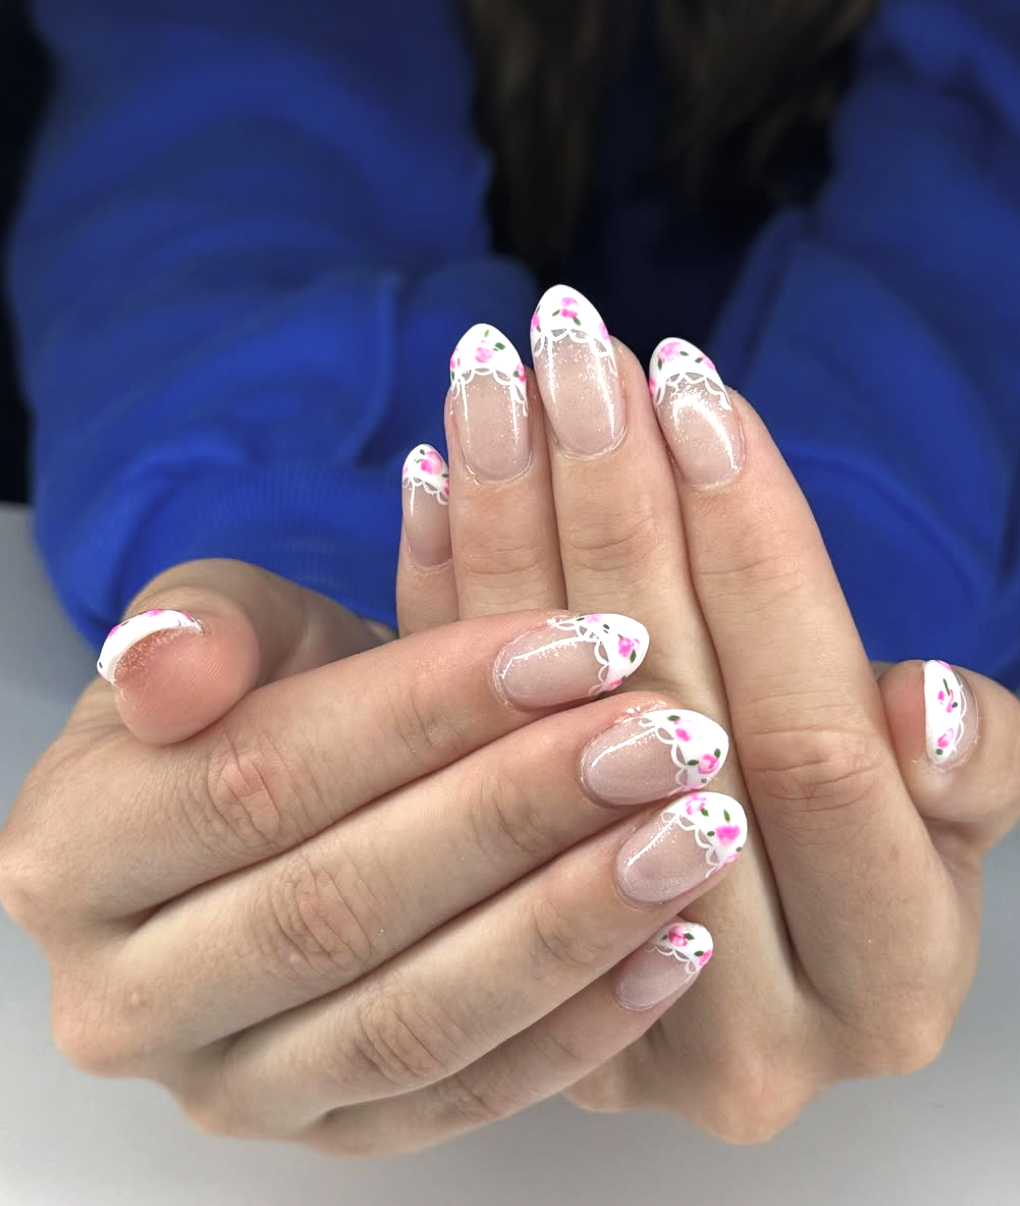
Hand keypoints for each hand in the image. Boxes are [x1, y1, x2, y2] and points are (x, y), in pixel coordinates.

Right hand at [0, 558, 746, 1153]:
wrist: (275, 806)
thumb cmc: (263, 697)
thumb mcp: (223, 627)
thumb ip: (196, 628)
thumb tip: (166, 666)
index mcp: (75, 851)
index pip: (263, 775)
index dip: (432, 709)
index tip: (586, 646)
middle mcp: (129, 997)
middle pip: (341, 905)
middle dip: (520, 815)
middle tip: (667, 740)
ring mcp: (232, 1088)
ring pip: (410, 1021)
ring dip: (570, 925)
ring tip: (695, 830)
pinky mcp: (332, 1134)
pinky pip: (462, 1098)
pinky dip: (580, 1029)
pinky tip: (676, 943)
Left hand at [397, 287, 1019, 1143]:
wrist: (749, 974)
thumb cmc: (877, 868)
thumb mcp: (957, 826)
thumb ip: (969, 774)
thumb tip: (916, 705)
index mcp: (888, 982)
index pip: (813, 740)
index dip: (758, 554)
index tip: (694, 391)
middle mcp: (743, 1025)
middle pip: (660, 716)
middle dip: (614, 506)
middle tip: (572, 345)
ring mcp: (600, 1002)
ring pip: (533, 727)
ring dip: (510, 527)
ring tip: (491, 376)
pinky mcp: (496, 955)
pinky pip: (452, 758)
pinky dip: (438, 605)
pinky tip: (430, 479)